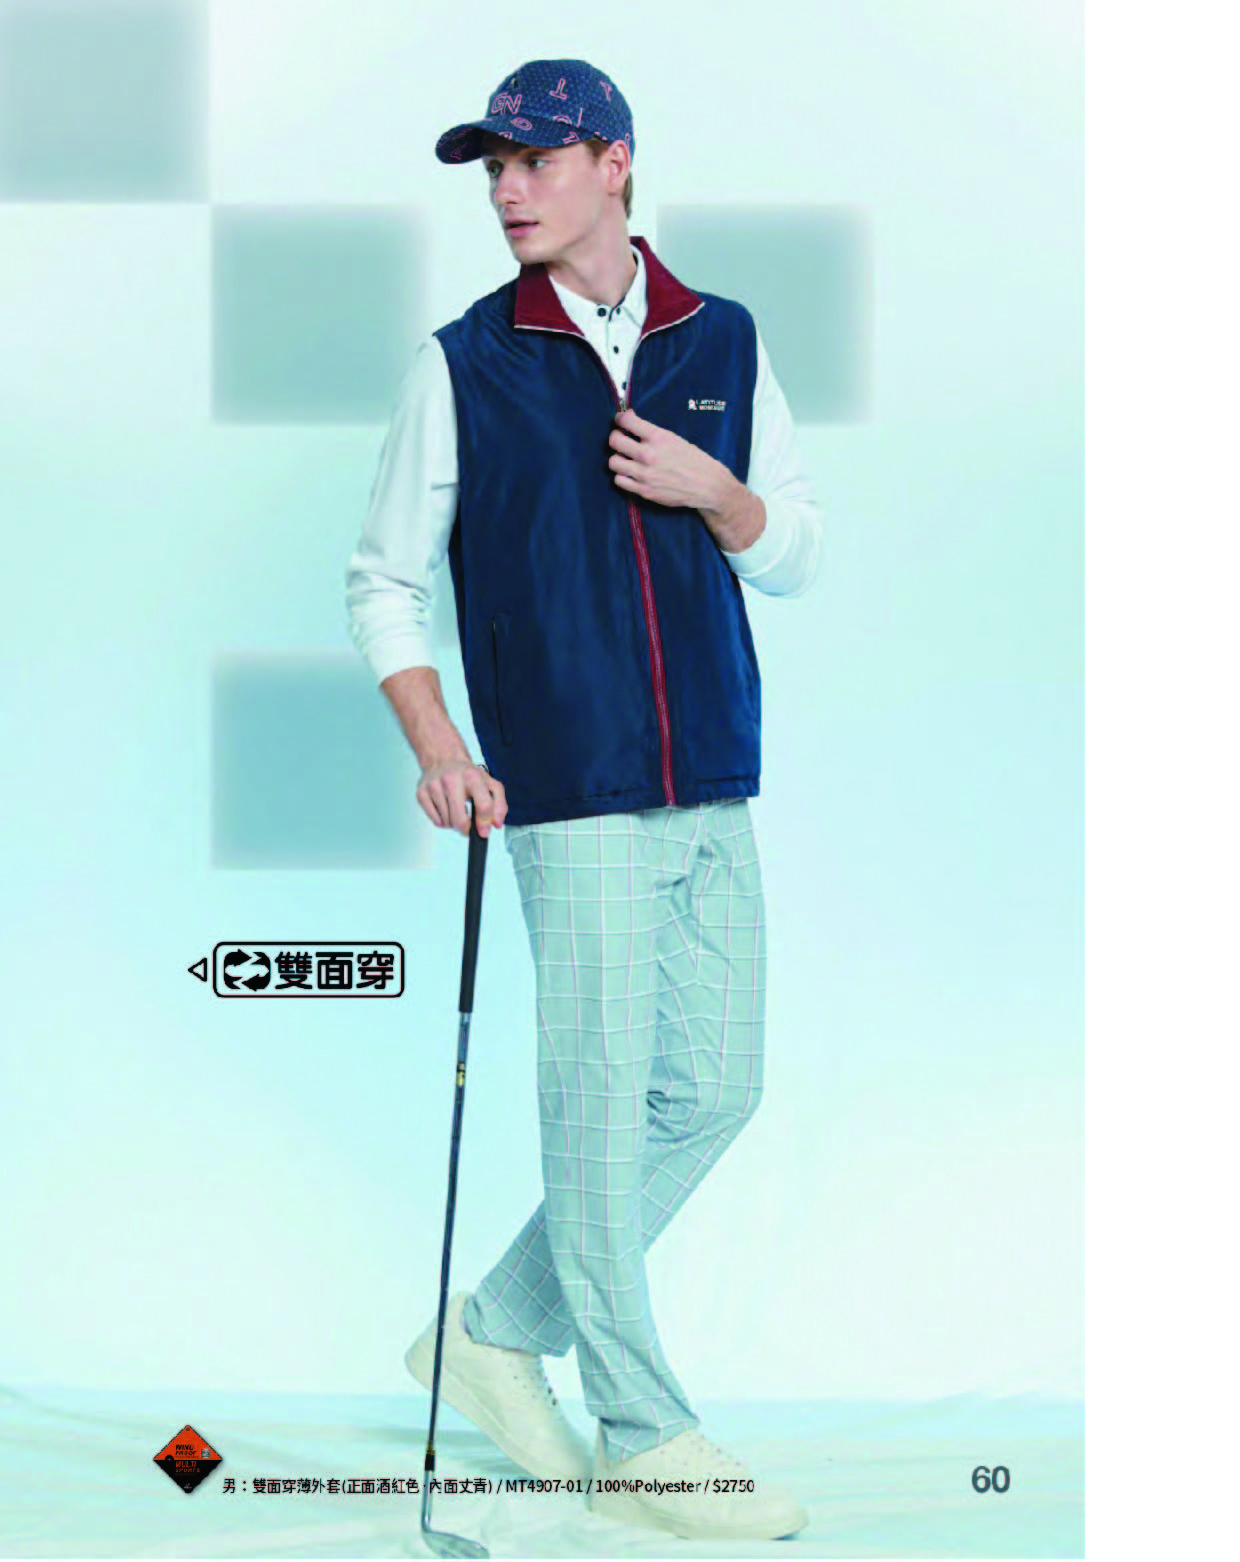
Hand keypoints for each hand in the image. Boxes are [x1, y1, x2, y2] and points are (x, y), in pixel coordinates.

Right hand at [417, 757, 506, 837]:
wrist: (443, 758)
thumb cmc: (467, 774)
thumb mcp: (489, 783)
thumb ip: (500, 804)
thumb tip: (496, 824)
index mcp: (472, 776)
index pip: (483, 806)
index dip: (485, 823)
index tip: (484, 832)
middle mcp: (451, 779)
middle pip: (459, 820)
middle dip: (466, 829)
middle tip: (468, 826)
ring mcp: (434, 786)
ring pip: (447, 823)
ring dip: (454, 823)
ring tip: (456, 809)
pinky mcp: (422, 793)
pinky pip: (435, 821)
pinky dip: (442, 821)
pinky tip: (445, 808)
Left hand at [607, 407, 727, 509]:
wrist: (706, 485)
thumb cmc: (693, 459)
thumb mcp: (674, 438)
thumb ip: (651, 431)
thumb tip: (629, 417)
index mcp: (658, 437)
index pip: (626, 421)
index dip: (620, 419)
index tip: (621, 421)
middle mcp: (648, 454)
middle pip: (614, 441)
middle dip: (616, 437)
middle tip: (622, 439)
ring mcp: (644, 474)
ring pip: (613, 462)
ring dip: (618, 458)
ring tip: (626, 458)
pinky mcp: (643, 491)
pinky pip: (619, 480)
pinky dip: (622, 476)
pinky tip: (630, 473)